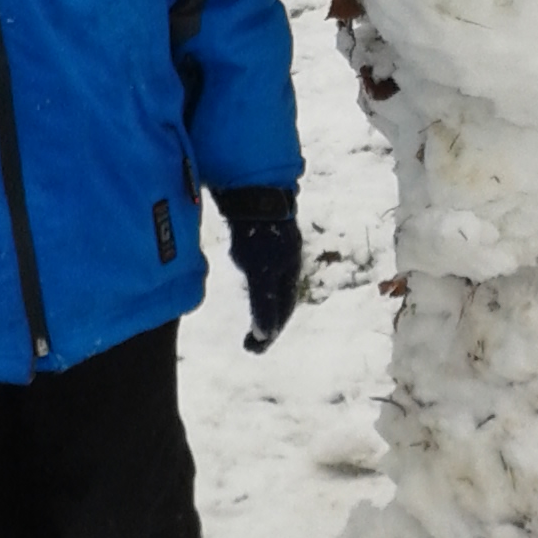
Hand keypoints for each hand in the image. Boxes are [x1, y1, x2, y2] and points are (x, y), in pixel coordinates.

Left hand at [214, 187, 301, 353]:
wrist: (255, 189)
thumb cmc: (259, 234)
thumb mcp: (261, 274)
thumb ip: (264, 304)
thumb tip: (265, 333)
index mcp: (289, 272)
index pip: (282, 311)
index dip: (269, 332)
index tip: (253, 348)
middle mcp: (287, 260)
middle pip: (280, 298)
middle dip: (268, 319)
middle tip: (251, 338)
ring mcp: (277, 245)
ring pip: (273, 279)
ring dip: (264, 300)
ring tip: (252, 312)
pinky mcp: (265, 230)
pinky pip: (263, 263)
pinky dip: (258, 278)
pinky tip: (248, 270)